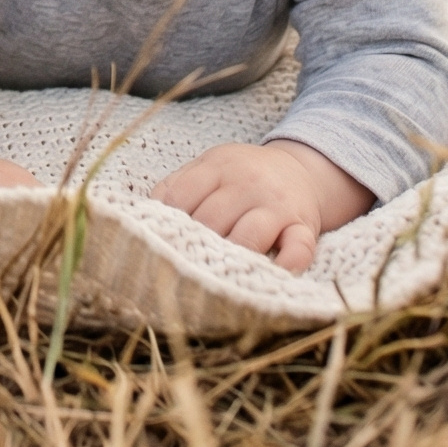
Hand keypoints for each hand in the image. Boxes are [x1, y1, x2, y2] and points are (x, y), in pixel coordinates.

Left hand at [152, 140, 371, 271]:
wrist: (299, 170)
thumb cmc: (241, 176)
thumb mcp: (209, 167)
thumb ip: (177, 186)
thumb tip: (142, 216)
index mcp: (217, 166)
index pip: (182, 196)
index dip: (166, 223)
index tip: (155, 245)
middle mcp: (247, 183)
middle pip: (212, 220)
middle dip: (194, 246)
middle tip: (180, 271)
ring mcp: (277, 205)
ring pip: (249, 235)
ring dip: (231, 258)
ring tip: (214, 280)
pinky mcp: (304, 226)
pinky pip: (299, 247)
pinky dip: (287, 264)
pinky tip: (272, 275)